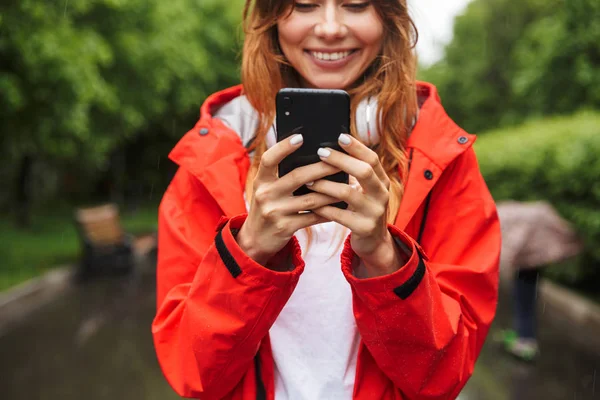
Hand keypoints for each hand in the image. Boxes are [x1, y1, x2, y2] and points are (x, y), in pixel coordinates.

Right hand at [236, 134, 339, 267]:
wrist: (254, 239)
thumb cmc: (267, 207)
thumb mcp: (266, 189)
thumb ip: (280, 175)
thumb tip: (310, 155)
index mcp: (261, 180)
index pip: (269, 159)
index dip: (283, 147)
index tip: (301, 137)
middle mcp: (266, 194)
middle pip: (297, 176)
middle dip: (322, 167)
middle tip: (341, 160)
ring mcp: (275, 212)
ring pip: (310, 199)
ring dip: (331, 192)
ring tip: (348, 184)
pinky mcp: (285, 227)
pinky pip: (312, 217)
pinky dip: (328, 212)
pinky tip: (341, 207)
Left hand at [309, 134, 408, 275]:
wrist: (374, 243)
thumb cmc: (363, 210)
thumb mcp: (367, 191)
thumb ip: (355, 174)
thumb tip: (330, 150)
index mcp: (382, 182)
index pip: (372, 159)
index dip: (356, 147)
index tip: (340, 136)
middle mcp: (382, 195)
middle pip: (364, 171)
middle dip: (341, 160)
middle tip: (321, 152)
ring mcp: (374, 213)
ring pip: (348, 193)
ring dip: (325, 184)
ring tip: (309, 180)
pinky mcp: (364, 228)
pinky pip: (339, 215)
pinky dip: (323, 208)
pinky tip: (311, 204)